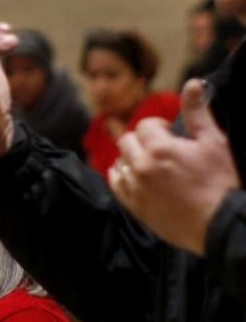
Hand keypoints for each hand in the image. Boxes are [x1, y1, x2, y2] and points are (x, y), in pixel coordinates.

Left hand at [110, 79, 238, 255]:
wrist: (218, 223)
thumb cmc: (220, 181)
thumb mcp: (213, 142)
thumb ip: (197, 112)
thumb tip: (192, 83)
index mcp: (160, 149)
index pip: (144, 125)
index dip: (158, 127)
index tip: (169, 134)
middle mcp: (141, 167)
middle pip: (126, 142)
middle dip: (141, 140)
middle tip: (159, 148)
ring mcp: (135, 188)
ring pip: (119, 163)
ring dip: (130, 158)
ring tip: (150, 164)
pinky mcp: (134, 206)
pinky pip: (116, 185)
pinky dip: (120, 176)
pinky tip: (132, 176)